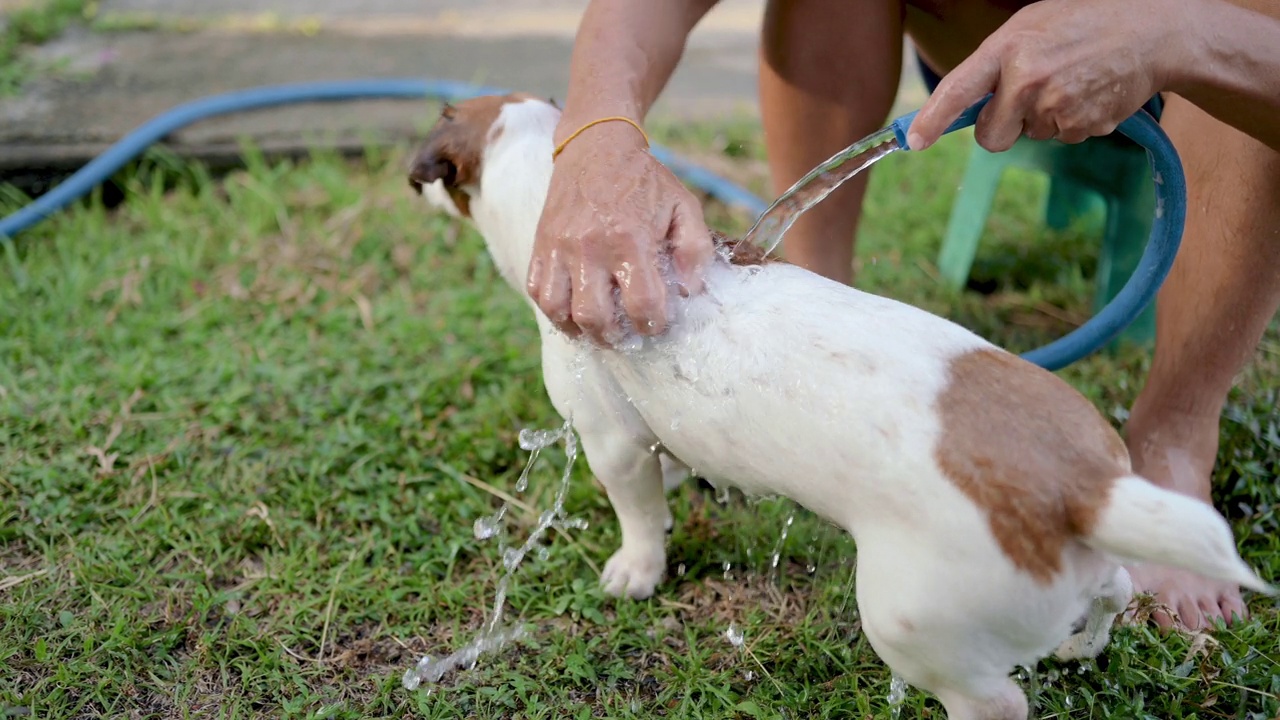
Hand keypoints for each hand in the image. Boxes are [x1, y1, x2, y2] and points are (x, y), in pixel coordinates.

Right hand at [527, 122, 713, 345]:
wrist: (596, 146)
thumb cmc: (644, 180)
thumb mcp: (683, 206)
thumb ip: (694, 250)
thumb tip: (687, 293)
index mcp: (630, 238)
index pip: (641, 304)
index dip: (653, 324)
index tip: (657, 322)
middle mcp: (590, 246)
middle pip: (595, 317)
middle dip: (615, 336)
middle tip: (627, 334)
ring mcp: (560, 247)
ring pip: (559, 311)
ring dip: (581, 330)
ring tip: (600, 330)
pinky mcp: (541, 245)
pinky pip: (537, 292)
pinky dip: (554, 312)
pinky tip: (574, 312)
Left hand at [906, 0, 1190, 151]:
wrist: (1152, 32)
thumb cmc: (1083, 23)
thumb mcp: (1031, 26)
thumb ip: (995, 63)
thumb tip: (965, 105)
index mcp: (1008, 48)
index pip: (958, 91)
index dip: (932, 120)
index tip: (914, 141)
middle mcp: (1026, 80)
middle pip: (990, 137)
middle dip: (1000, 128)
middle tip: (1025, 98)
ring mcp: (1054, 107)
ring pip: (1028, 136)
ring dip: (1042, 118)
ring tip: (1070, 80)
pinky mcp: (1081, 126)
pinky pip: (1060, 138)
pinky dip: (1070, 121)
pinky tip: (1087, 91)